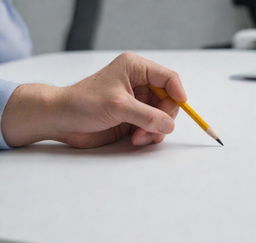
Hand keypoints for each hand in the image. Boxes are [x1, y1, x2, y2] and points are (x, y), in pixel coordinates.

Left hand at [2, 52, 186, 147]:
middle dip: (162, 118)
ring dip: (154, 129)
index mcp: (136, 69)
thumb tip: (170, 125)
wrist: (63, 120)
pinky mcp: (132, 118)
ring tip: (138, 138)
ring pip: (160, 116)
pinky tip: (135, 139)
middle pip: (167, 100)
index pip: (168, 78)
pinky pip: (151, 127)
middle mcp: (138, 84)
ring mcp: (136, 103)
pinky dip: (148, 135)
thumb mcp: (118, 106)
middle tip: (151, 131)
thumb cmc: (84, 104)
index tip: (181, 108)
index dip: (178, 93)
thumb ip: (147, 115)